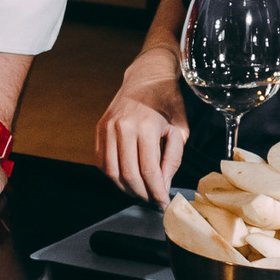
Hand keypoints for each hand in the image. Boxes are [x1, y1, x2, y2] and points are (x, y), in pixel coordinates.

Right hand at [96, 60, 186, 202]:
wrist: (147, 77)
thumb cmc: (167, 102)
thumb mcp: (179, 130)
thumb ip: (172, 159)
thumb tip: (163, 184)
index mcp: (146, 127)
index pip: (149, 171)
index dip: (156, 192)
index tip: (163, 202)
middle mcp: (123, 128)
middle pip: (129, 175)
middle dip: (142, 193)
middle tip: (152, 199)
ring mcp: (108, 128)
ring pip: (111, 171)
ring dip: (125, 188)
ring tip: (139, 191)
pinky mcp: (100, 129)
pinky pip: (101, 161)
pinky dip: (112, 175)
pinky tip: (125, 178)